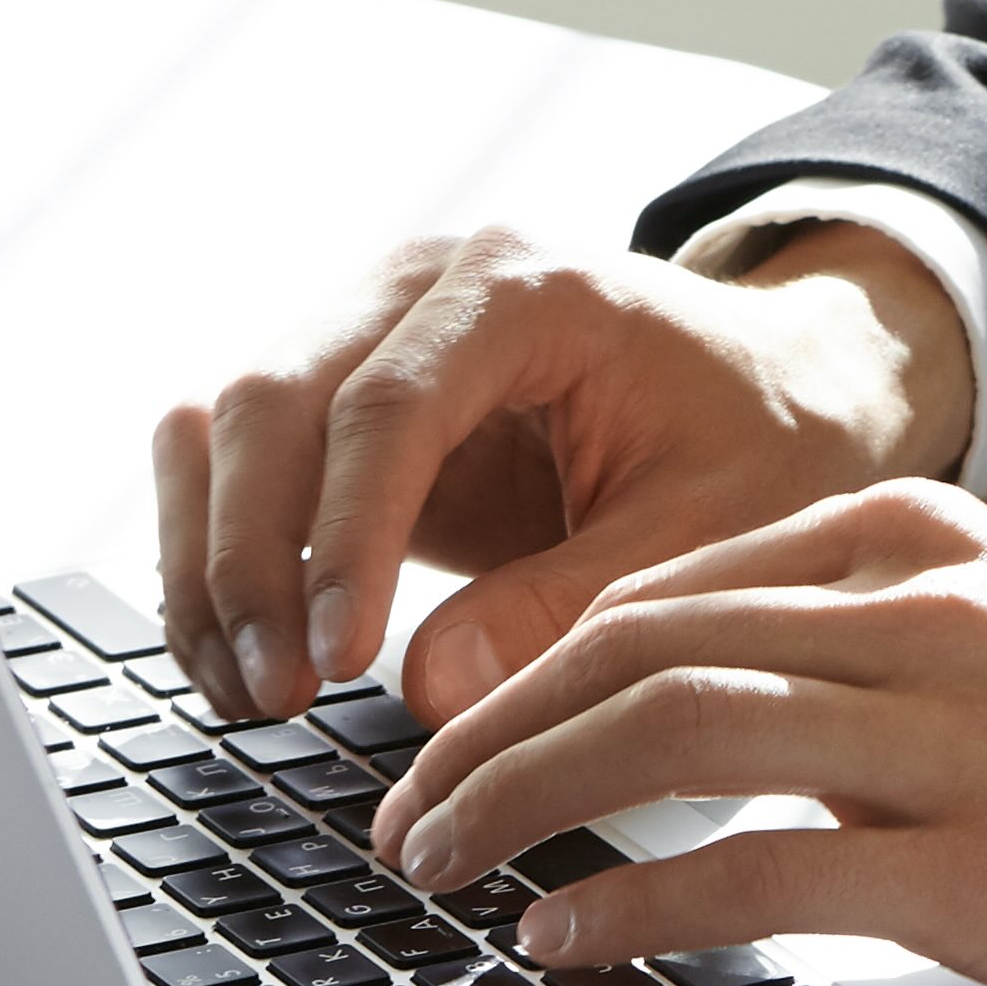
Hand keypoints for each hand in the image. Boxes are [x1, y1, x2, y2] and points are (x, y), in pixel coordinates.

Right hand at [151, 224, 974, 728]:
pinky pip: (232, 469)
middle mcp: (419, 287)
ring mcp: (364, 332)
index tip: (334, 663)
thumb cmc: (760, 444)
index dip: (344, 540)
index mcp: (526, 288)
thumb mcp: (706, 536)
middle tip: (274, 698)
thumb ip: (572, 606)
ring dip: (210, 566)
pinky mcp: (338, 401)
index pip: (390, 405)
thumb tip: (430, 692)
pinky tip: (242, 665)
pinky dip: (215, 565)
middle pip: (271, 402)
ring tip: (249, 698)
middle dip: (250, 560)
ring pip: (222, 429)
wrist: (776, 391)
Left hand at [370, 481, 986, 978]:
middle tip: (405, 808)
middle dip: (489, 728)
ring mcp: (960, 737)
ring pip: (671, 730)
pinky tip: (568, 933)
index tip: (460, 727)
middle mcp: (934, 615)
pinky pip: (759, 869)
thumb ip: (885, 655)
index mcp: (935, 546)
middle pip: (638, 643)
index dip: (533, 659)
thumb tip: (716, 723)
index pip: (670, 582)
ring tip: (441, 864)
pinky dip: (636, 898)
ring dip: (522, 799)